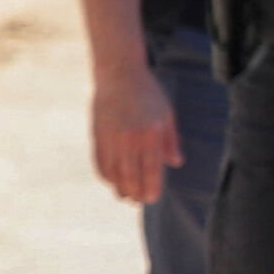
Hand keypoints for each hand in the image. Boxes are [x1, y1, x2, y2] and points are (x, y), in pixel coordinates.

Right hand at [87, 68, 180, 207]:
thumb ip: (171, 141)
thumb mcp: (167, 114)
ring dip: (119, 187)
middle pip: (130, 176)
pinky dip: (105, 175)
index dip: (151, 188)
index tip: (152, 199)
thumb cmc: (148, 93)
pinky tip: (112, 181)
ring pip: (113, 173)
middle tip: (139, 201)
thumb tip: (176, 163)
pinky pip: (100, 162)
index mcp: (151, 133)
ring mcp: (111, 137)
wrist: (119, 72)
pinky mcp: (98, 134)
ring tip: (126, 195)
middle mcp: (130, 138)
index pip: (151, 170)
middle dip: (135, 193)